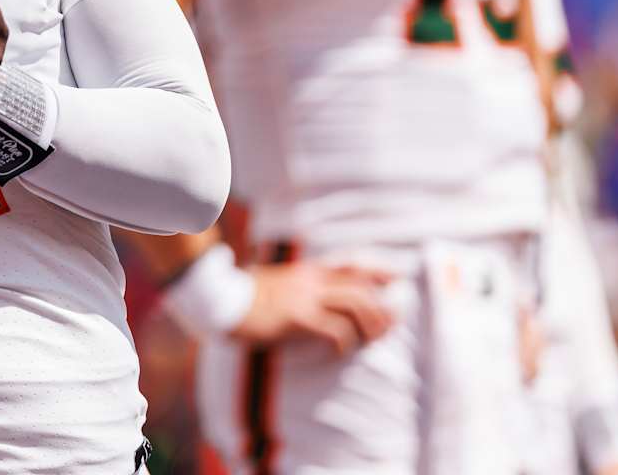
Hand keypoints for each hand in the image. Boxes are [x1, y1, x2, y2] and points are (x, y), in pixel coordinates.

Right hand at [230, 260, 395, 355]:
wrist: (221, 298)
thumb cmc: (244, 294)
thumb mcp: (274, 281)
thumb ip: (294, 285)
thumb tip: (306, 295)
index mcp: (307, 272)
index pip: (350, 266)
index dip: (376, 270)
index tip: (396, 277)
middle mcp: (311, 282)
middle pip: (359, 287)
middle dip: (382, 305)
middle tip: (394, 320)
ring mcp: (305, 299)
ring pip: (354, 305)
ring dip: (371, 323)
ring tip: (374, 338)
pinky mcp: (297, 319)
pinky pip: (333, 330)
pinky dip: (343, 343)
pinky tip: (339, 352)